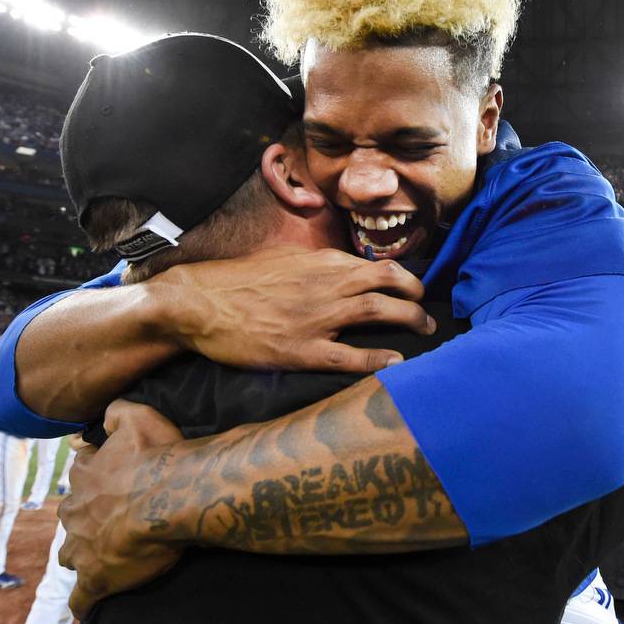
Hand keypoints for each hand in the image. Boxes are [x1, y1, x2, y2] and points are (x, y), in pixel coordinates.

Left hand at [58, 400, 186, 618]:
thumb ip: (117, 411)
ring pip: (70, 555)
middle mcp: (75, 510)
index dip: (98, 478)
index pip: (82, 474)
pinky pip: (81, 598)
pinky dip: (84, 602)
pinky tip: (89, 606)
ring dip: (82, 556)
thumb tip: (106, 415)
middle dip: (85, 519)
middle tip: (114, 521)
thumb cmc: (159, 456)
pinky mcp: (96, 579)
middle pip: (71, 517)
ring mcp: (82, 547)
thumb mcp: (138, 416)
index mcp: (86, 475)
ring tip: (103, 559)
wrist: (173, 496)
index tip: (116, 481)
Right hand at [149, 246, 433, 372]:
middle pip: (387, 282)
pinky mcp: (301, 350)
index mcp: (319, 262)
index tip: (411, 286)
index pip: (374, 265)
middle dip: (414, 294)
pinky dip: (378, 359)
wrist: (199, 302)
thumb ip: (314, 265)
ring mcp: (315, 317)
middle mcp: (324, 285)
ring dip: (408, 319)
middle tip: (425, 308)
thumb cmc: (235, 281)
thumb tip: (341, 269)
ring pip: (377, 311)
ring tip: (424, 329)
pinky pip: (350, 356)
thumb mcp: (281, 259)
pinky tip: (397, 363)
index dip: (401, 276)